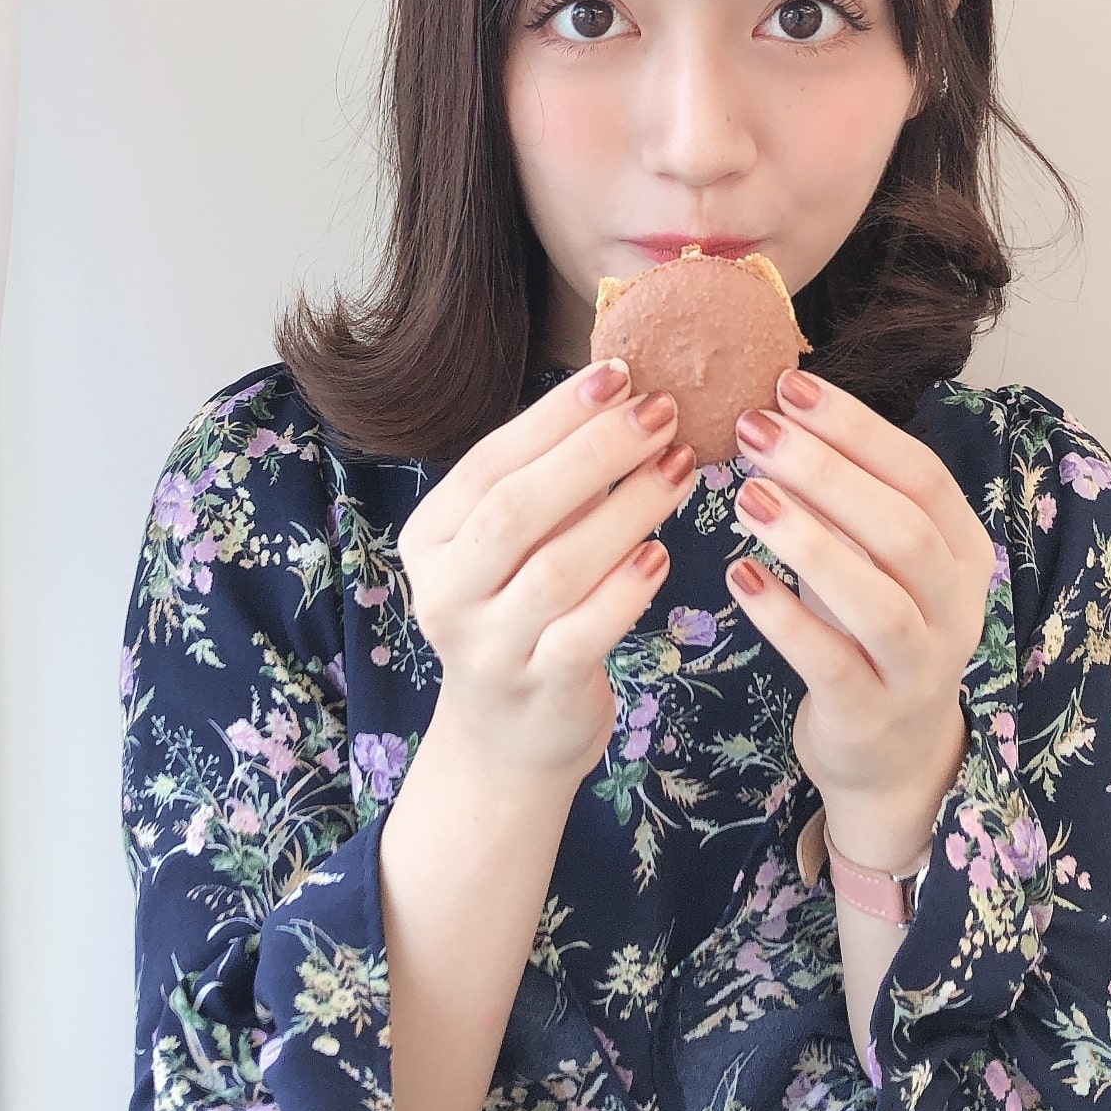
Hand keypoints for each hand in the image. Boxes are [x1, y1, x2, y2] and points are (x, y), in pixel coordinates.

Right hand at [398, 360, 698, 792]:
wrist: (509, 737)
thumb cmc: (521, 612)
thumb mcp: (516, 546)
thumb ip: (552, 482)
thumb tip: (625, 394)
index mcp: (430, 539)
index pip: (490, 463)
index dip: (555, 415)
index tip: (619, 374)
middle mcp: (445, 591)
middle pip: (516, 508)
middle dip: (594, 452)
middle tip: (661, 411)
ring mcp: (487, 645)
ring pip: (556, 568)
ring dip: (627, 511)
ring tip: (680, 469)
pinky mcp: (537, 687)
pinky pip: (585, 632)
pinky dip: (626, 589)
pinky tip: (661, 554)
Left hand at [727, 368, 994, 870]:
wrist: (891, 753)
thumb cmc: (869, 630)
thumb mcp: (873, 558)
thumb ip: (847, 495)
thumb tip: (776, 407)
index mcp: (963, 550)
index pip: (920, 473)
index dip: (855, 427)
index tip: (787, 385)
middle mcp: (956, 606)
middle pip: (901, 528)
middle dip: (826, 473)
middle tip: (754, 431)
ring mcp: (919, 666)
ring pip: (877, 599)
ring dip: (809, 542)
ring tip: (745, 498)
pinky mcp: (872, 714)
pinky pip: (831, 662)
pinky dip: (785, 618)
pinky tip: (739, 578)